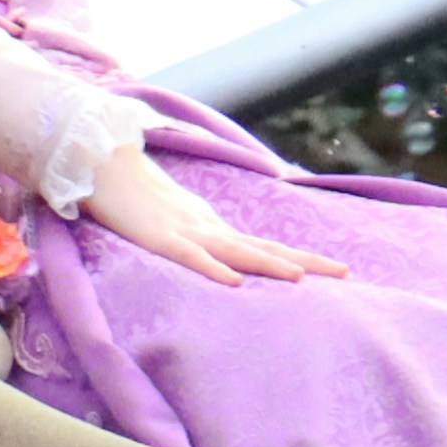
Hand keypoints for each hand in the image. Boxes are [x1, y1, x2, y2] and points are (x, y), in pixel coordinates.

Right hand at [67, 129, 345, 288]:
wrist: (102, 165)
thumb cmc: (134, 195)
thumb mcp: (173, 220)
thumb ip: (196, 238)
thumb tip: (221, 261)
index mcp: (212, 226)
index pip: (263, 244)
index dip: (299, 257)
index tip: (335, 269)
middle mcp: (208, 227)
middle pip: (263, 247)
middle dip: (304, 262)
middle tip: (344, 273)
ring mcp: (186, 231)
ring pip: (235, 251)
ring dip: (268, 264)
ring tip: (301, 278)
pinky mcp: (160, 238)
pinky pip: (191, 256)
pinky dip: (214, 269)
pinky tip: (235, 282)